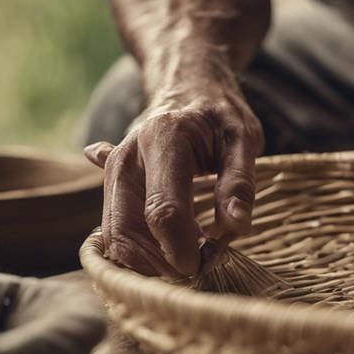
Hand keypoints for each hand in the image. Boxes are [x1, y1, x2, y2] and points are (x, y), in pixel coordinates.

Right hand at [85, 75, 262, 277]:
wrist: (185, 86)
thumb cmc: (218, 113)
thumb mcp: (243, 138)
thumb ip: (240, 182)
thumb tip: (237, 227)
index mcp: (163, 139)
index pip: (164, 210)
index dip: (183, 249)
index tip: (206, 264)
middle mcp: (127, 158)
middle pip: (126, 231)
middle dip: (161, 264)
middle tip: (199, 266)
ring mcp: (112, 174)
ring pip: (114, 239)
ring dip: (149, 263)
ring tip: (191, 253)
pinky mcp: (110, 188)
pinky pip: (114, 233)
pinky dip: (139, 253)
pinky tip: (168, 246)